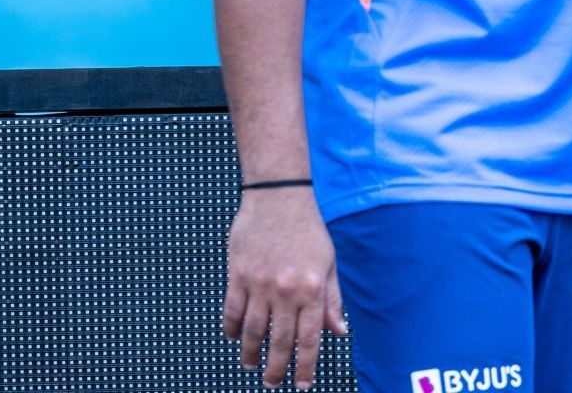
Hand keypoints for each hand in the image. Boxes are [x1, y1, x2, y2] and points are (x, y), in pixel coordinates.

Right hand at [222, 188, 346, 389]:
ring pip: (252, 332)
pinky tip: (234, 338)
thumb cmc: (308, 230)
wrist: (279, 197)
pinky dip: (232, 329)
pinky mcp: (238, 276)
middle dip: (276, 369)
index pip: (309, 338)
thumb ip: (332, 300)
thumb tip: (339, 332)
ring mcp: (259, 285)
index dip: (306, 365)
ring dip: (251, 354)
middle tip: (273, 384)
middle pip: (279, 342)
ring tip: (252, 366)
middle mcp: (286, 291)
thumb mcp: (329, 263)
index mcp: (313, 288)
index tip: (303, 384)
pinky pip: (232, 312)